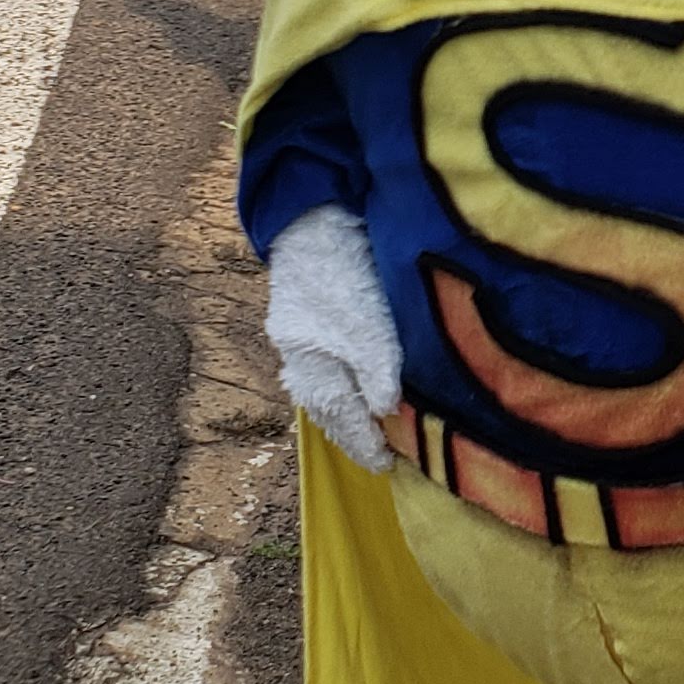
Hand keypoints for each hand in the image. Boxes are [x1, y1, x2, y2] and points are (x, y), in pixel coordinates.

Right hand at [264, 208, 404, 471]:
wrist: (314, 218)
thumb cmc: (345, 271)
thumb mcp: (370, 324)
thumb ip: (378, 369)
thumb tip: (385, 412)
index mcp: (313, 364)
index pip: (342, 417)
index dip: (364, 444)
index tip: (385, 466)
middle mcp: (299, 357)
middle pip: (326, 408)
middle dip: (351, 434)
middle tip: (378, 454)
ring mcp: (298, 337)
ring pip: (321, 389)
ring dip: (342, 414)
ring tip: (365, 431)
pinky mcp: (303, 318)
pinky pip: (318, 369)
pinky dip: (335, 387)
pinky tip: (349, 390)